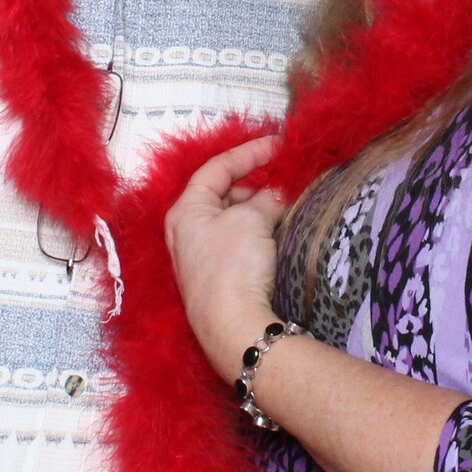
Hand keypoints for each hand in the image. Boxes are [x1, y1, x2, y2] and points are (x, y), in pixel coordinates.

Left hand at [166, 135, 287, 380]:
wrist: (233, 326)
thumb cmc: (233, 266)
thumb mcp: (253, 219)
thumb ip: (268, 198)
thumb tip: (278, 194)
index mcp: (186, 210)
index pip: (217, 168)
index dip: (249, 152)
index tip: (277, 145)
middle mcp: (186, 232)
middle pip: (223, 194)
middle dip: (255, 186)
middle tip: (284, 182)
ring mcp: (199, 258)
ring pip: (232, 221)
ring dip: (258, 211)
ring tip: (285, 209)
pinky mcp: (215, 280)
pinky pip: (237, 244)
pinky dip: (256, 233)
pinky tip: (276, 236)